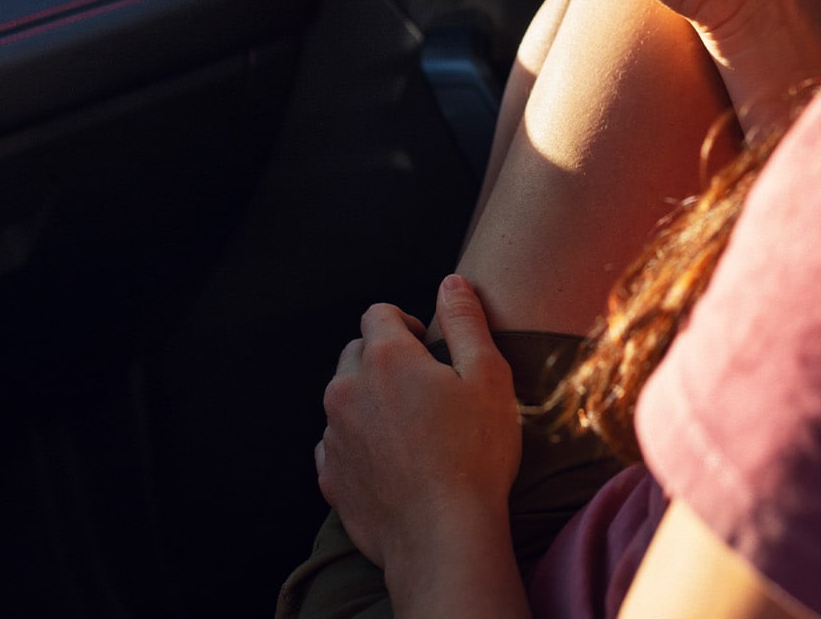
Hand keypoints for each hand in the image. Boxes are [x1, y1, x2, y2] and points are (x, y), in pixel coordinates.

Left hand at [315, 275, 521, 588]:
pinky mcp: (331, 477)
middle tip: (425, 390)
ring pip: (344, 400)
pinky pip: (337, 445)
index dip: (407, 324)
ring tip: (412, 431)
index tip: (431, 349)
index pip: (379, 314)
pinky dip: (358, 444)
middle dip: (384, 360)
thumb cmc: (475, 454)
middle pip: (355, 353)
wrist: (443, 536)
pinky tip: (393, 462)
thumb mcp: (489, 376)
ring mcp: (334, 435)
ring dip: (371, 403)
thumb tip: (452, 283)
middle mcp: (347, 390)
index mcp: (385, 358)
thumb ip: (466, 321)